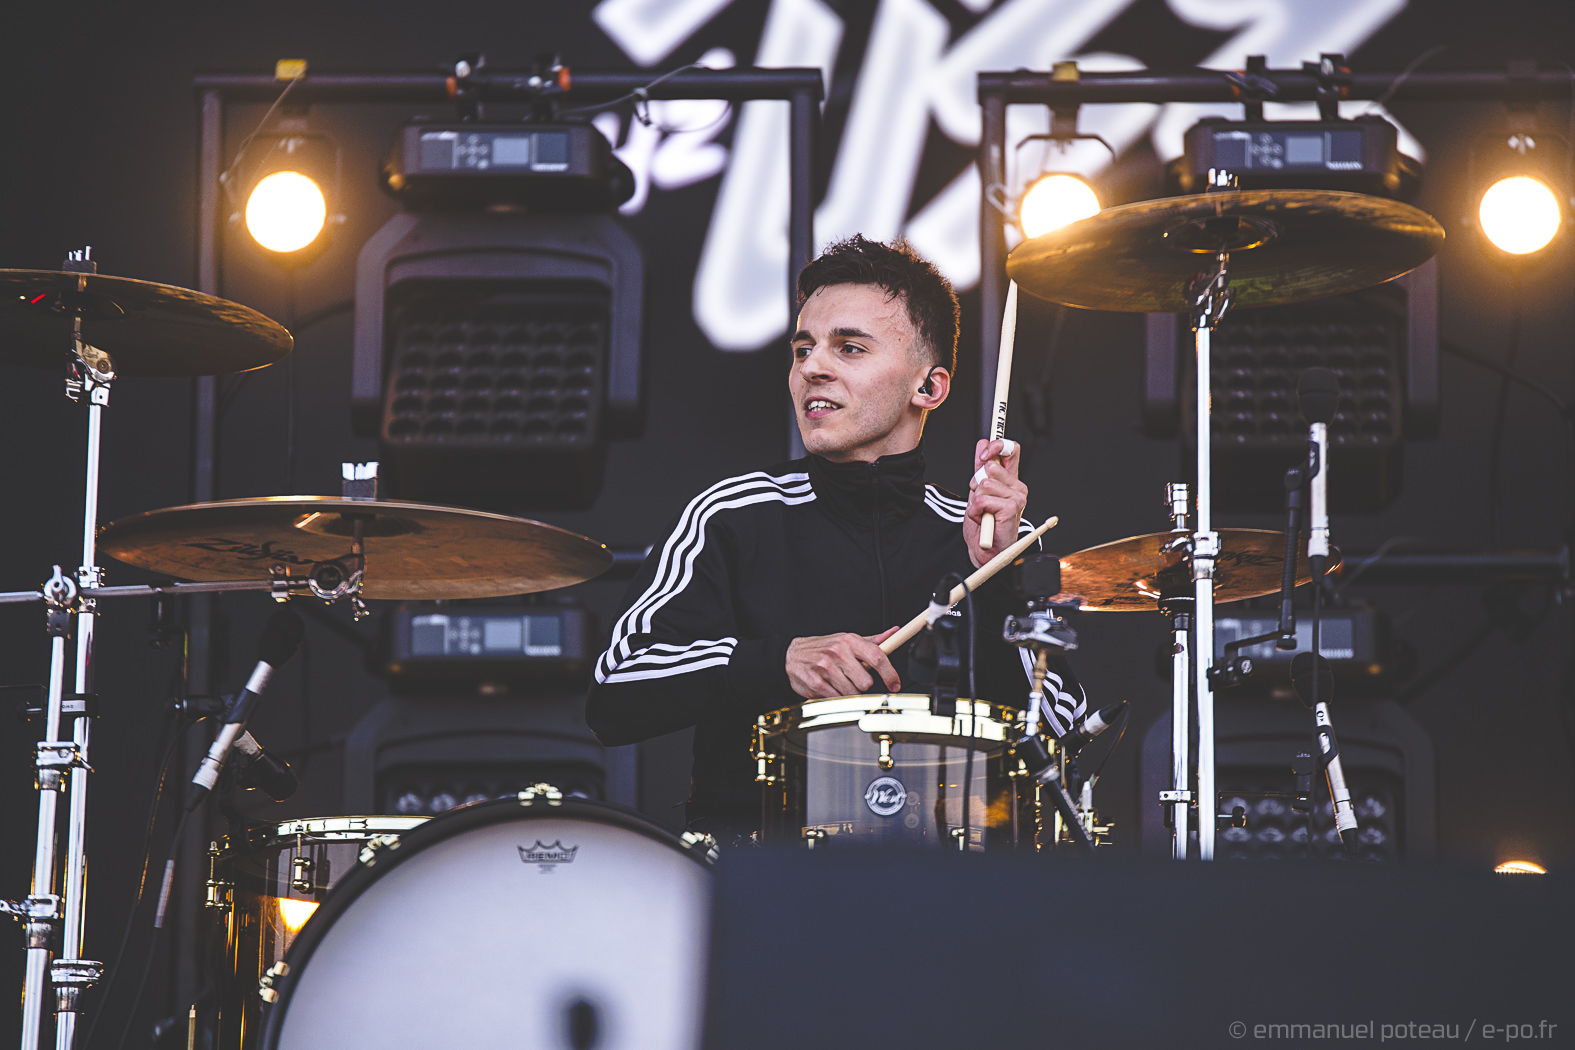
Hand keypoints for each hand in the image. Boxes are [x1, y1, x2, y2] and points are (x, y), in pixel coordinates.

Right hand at [786, 627, 900, 698]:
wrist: (791, 656)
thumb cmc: (822, 648)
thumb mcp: (846, 640)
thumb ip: (872, 640)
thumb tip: (893, 633)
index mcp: (850, 641)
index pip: (878, 657)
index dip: (890, 673)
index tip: (894, 684)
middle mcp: (838, 652)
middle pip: (866, 681)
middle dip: (862, 684)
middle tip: (852, 677)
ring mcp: (826, 668)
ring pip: (853, 693)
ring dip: (848, 691)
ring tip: (838, 681)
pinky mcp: (817, 683)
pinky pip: (838, 698)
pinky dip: (836, 696)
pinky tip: (829, 686)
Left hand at [964, 438, 1027, 567]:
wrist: (985, 550)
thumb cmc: (984, 524)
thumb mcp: (978, 492)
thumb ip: (980, 468)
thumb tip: (982, 443)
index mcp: (1011, 481)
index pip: (1011, 450)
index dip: (997, 445)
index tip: (983, 454)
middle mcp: (1018, 487)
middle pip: (989, 467)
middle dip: (976, 484)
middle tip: (980, 501)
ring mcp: (1017, 497)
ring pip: (984, 484)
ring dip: (975, 500)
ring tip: (982, 513)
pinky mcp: (1012, 508)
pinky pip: (982, 500)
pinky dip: (975, 511)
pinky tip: (983, 519)